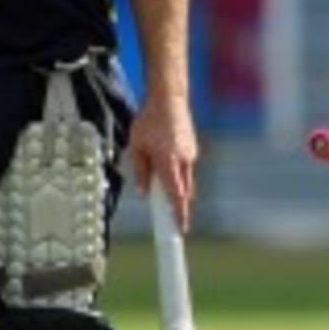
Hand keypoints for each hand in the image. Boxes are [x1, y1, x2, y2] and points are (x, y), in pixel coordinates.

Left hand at [127, 92, 196, 231]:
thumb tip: (144, 193)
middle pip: (184, 192)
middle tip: (170, 215)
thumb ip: (140, 171)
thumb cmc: (149, 121)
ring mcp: (190, 154)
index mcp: (169, 162)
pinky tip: (166, 160)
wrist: (169, 98)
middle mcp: (184, 161)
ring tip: (161, 179)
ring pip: (186, 180)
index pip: (176, 196)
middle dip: (178, 205)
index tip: (181, 230)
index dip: (179, 215)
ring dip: (177, 187)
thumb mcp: (136, 146)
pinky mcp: (192, 148)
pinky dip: (178, 173)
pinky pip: (186, 168)